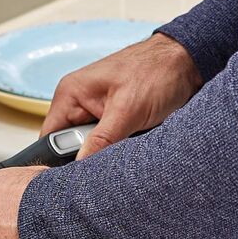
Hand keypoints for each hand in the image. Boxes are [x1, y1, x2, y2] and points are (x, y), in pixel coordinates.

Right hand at [39, 31, 201, 155]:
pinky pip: (111, 144)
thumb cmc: (157, 70)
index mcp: (71, 94)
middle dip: (89, 158)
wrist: (188, 62)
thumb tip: (79, 167)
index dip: (57, 161)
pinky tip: (137, 143)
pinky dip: (123, 149)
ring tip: (130, 145)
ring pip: (93, 148)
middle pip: (70, 147)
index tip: (75, 176)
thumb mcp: (128, 109)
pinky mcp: (117, 120)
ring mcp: (99, 112)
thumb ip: (101, 140)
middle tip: (111, 157)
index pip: (48, 138)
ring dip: (110, 153)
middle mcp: (80, 103)